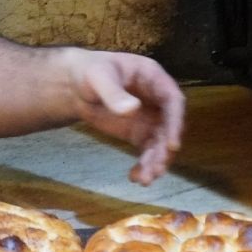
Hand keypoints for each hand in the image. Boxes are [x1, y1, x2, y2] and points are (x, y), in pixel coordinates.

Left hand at [61, 49, 184, 184]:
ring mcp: (150, 118)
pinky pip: (147, 151)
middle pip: (170, 126)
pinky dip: (143, 165)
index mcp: (153, 79)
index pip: (173, 101)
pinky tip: (134, 177)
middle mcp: (158, 100)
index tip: (173, 145)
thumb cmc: (89, 72)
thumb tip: (132, 110)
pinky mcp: (139, 133)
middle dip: (165, 149)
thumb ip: (114, 94)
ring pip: (160, 143)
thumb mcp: (98, 77)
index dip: (176, 122)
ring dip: (155, 162)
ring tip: (144, 180)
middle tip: (156, 168)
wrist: (75, 85)